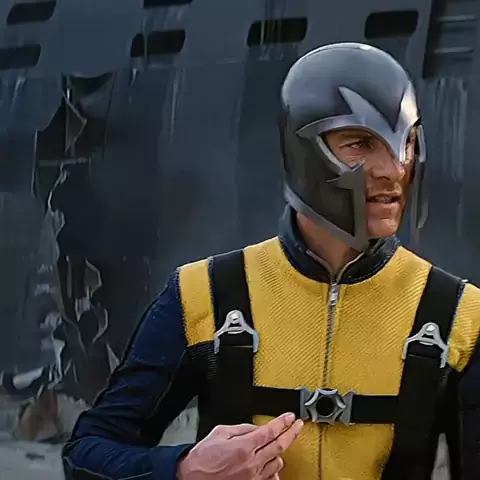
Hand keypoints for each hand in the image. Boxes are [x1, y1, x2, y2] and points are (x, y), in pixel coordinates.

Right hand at [177, 412, 303, 478]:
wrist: (192, 478)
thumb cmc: (203, 457)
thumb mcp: (220, 432)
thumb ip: (242, 428)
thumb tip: (257, 427)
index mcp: (244, 446)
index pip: (271, 431)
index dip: (283, 422)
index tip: (290, 417)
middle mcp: (252, 463)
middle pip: (280, 446)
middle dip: (292, 433)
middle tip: (297, 426)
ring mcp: (253, 477)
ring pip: (278, 462)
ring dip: (280, 452)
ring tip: (278, 444)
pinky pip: (271, 478)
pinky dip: (274, 470)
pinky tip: (272, 464)